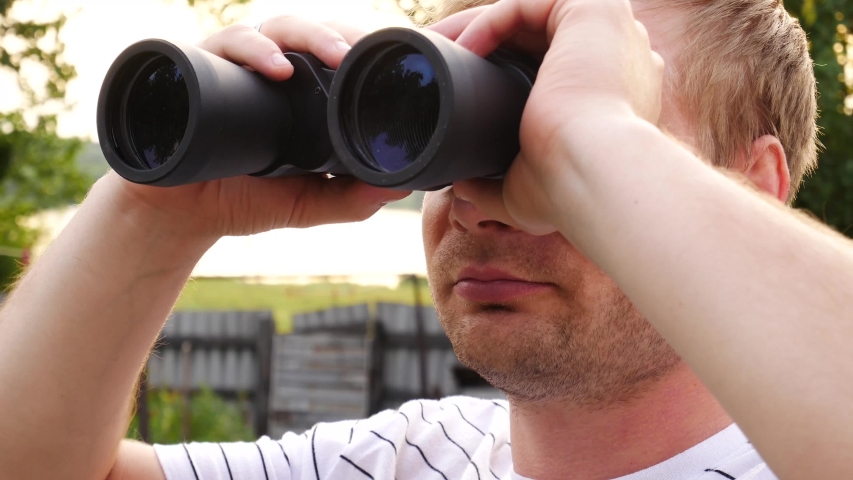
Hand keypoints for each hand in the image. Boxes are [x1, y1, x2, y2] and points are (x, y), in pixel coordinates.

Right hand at [107, 16, 408, 240]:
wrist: (177, 215)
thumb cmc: (240, 200)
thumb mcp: (305, 203)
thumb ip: (350, 198)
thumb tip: (402, 187)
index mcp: (299, 95)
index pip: (336, 55)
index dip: (364, 47)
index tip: (395, 54)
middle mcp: (269, 74)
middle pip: (312, 35)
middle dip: (344, 35)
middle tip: (370, 52)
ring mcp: (235, 68)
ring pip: (276, 29)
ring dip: (310, 35)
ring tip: (335, 56)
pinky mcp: (199, 70)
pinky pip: (226, 45)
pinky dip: (252, 50)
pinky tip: (276, 70)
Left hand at [430, 0, 663, 234]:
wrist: (594, 176)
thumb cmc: (568, 191)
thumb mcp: (524, 192)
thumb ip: (495, 189)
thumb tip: (463, 189)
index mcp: (608, 95)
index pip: (547, 67)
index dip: (497, 71)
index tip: (456, 87)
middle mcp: (616, 57)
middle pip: (533, 37)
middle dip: (479, 43)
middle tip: (437, 60)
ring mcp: (611, 31)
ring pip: (527, 16)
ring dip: (476, 27)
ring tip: (438, 48)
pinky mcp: (596, 9)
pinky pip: (528, 4)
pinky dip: (489, 22)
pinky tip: (464, 49)